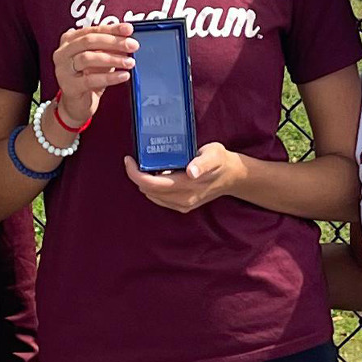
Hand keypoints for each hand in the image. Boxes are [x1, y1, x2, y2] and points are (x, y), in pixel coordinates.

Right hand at [50, 23, 135, 128]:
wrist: (77, 105)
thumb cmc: (88, 77)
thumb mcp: (100, 58)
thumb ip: (109, 47)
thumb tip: (127, 38)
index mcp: (69, 41)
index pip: (92, 30)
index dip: (112, 29)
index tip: (128, 29)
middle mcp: (63, 53)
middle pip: (88, 41)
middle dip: (113, 42)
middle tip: (132, 46)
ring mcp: (63, 70)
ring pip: (88, 58)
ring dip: (112, 59)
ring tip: (129, 62)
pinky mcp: (70, 86)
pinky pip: (91, 80)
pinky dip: (110, 77)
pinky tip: (123, 76)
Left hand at [123, 143, 244, 212]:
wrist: (233, 177)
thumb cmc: (220, 161)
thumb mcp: (214, 154)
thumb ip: (202, 163)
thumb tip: (191, 172)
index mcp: (188, 185)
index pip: (152, 184)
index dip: (135, 173)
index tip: (129, 159)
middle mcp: (183, 199)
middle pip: (148, 191)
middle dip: (137, 176)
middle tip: (135, 159)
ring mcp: (183, 205)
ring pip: (152, 196)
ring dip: (145, 182)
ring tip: (147, 165)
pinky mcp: (183, 206)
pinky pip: (160, 199)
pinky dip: (154, 188)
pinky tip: (158, 175)